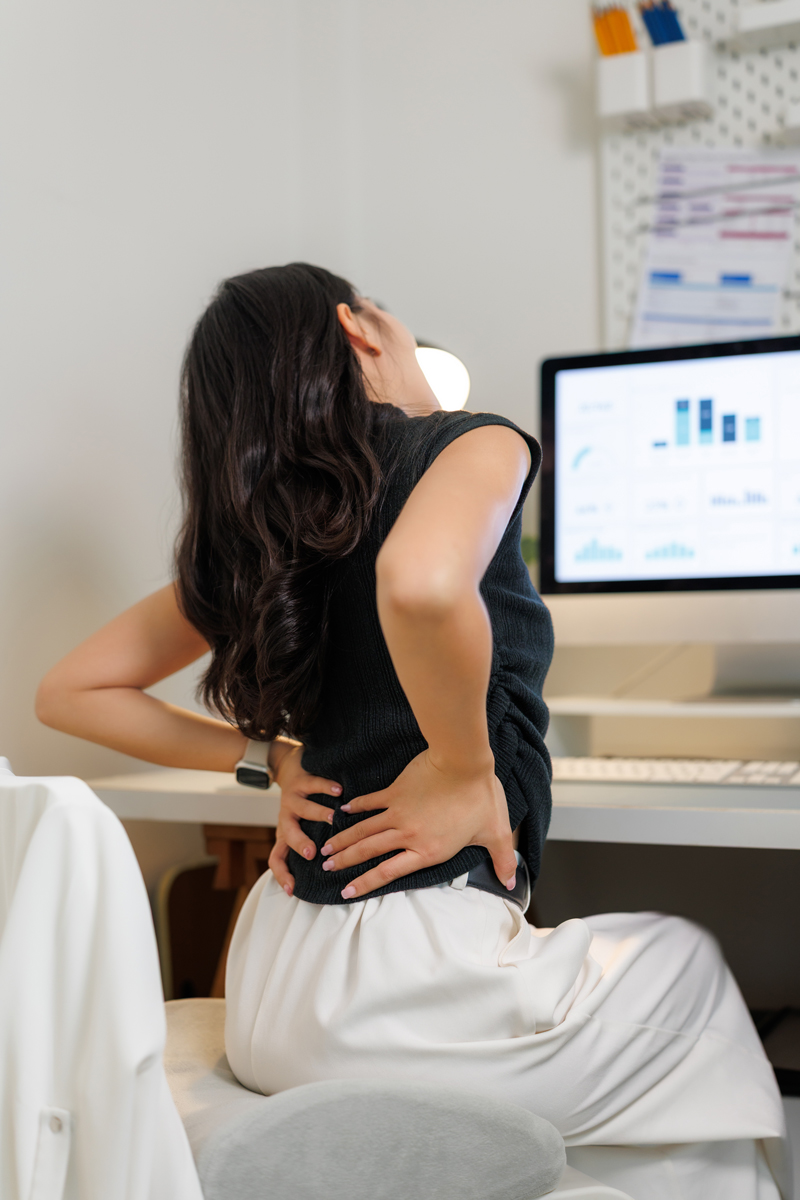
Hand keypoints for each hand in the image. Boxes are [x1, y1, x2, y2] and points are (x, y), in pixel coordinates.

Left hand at [267, 742, 341, 896]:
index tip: (292, 890)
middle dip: (299, 844)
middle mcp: (286, 819)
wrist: (289, 769)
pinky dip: (326, 787)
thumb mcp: (302, 827)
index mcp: (285, 834)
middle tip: (311, 853)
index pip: (276, 859)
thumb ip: (312, 844)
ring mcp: (292, 799)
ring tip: (333, 817)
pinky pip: (312, 784)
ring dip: (317, 814)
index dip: (281, 875)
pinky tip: (339, 791)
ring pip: (302, 808)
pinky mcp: (300, 781)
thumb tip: (334, 869)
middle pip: (287, 835)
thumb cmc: (302, 805)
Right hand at [318, 749, 516, 899]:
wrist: (464, 763)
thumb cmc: (480, 797)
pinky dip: (356, 806)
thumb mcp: (495, 833)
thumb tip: (513, 881)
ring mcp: (398, 811)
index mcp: (427, 850)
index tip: (347, 892)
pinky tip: (344, 810)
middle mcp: (407, 834)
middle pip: (368, 852)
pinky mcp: (396, 791)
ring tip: (326, 848)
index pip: (388, 872)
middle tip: (326, 868)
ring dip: (343, 839)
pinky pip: (371, 801)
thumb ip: (502, 860)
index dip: (366, 884)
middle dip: (345, 862)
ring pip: (363, 830)